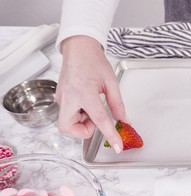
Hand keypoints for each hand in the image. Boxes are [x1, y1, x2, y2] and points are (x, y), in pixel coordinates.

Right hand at [56, 35, 126, 152]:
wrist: (79, 48)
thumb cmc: (94, 61)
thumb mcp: (111, 82)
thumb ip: (118, 104)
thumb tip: (124, 121)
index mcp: (84, 91)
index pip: (99, 120)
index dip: (110, 135)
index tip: (117, 147)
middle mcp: (69, 97)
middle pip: (68, 128)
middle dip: (83, 130)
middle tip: (95, 119)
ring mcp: (61, 98)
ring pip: (67, 124)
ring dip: (82, 122)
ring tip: (93, 107)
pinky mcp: (60, 98)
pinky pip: (68, 115)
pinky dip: (79, 115)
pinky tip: (87, 103)